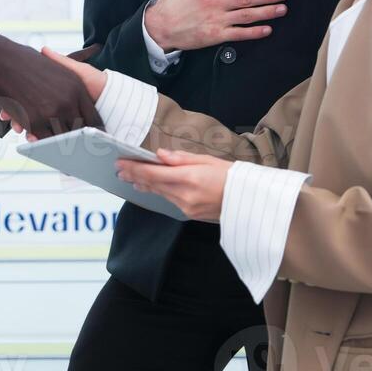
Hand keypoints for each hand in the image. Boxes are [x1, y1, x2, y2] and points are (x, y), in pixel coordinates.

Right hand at [0, 35, 100, 139]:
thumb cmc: (35, 65)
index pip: (94, 118)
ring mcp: (51, 112)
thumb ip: (78, 90)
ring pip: (61, 137)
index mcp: (78, 89)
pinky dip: (40, 140)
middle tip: (77, 147)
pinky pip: (43, 138)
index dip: (95, 131)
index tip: (95, 139)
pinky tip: (36, 138)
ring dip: (58, 143)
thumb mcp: (63, 68)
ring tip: (58, 147)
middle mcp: (68, 102)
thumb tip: (88, 112)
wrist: (6, 61)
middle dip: (77, 141)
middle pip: (78, 131)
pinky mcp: (34, 121)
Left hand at [116, 149, 231, 221]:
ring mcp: (187, 207)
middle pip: (152, 185)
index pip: (153, 174)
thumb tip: (160, 155)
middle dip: (134, 176)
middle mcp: (185, 195)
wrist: (252, 202)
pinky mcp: (190, 215)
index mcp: (189, 178)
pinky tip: (152, 187)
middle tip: (120, 169)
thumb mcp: (209, 160)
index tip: (121, 163)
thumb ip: (182, 158)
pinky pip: (170, 201)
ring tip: (130, 178)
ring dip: (144, 185)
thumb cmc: (234, 177)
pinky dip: (159, 192)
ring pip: (159, 194)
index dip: (134, 169)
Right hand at [145, 0, 286, 52]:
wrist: (159, 28)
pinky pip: (238, 34)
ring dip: (266, 12)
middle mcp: (215, 2)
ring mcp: (217, 20)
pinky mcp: (216, 35)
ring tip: (282, 9)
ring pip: (247, 16)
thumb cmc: (169, 1)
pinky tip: (267, 29)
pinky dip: (254, 33)